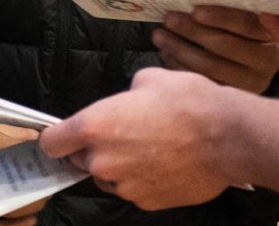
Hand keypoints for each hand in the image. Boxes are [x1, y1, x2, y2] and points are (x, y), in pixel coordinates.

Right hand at [0, 121, 50, 222]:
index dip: (35, 148)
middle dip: (36, 182)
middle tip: (51, 180)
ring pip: (4, 206)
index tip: (51, 150)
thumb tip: (36, 137)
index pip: (12, 144)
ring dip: (29, 205)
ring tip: (42, 199)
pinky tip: (28, 220)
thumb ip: (7, 132)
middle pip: (11, 179)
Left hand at [40, 68, 232, 209]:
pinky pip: (135, 188)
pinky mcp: (146, 202)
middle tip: (130, 129)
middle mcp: (102, 160)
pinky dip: (145, 177)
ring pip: (111, 175)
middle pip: (83, 158)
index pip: (52, 143)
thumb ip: (128, 93)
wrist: (226, 136)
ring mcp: (124, 186)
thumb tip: (129, 100)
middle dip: (99, 146)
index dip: (58, 137)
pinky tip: (169, 159)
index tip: (65, 134)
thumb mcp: (151, 77)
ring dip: (123, 163)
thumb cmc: (188, 100)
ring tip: (156, 144)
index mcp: (96, 125)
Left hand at [153, 5, 278, 93]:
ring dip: (180, 49)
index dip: (221, 17)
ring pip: (209, 67)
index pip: (247, 24)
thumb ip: (236, 11)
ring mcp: (249, 86)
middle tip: (169, 18)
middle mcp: (266, 63)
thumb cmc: (248, 34)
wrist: (256, 69)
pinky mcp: (231, 99)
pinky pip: (202, 83)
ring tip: (160, 35)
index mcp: (272, 36)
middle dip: (192, 31)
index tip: (195, 10)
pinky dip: (180, 67)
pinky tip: (167, 55)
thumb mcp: (251, 20)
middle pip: (224, 46)